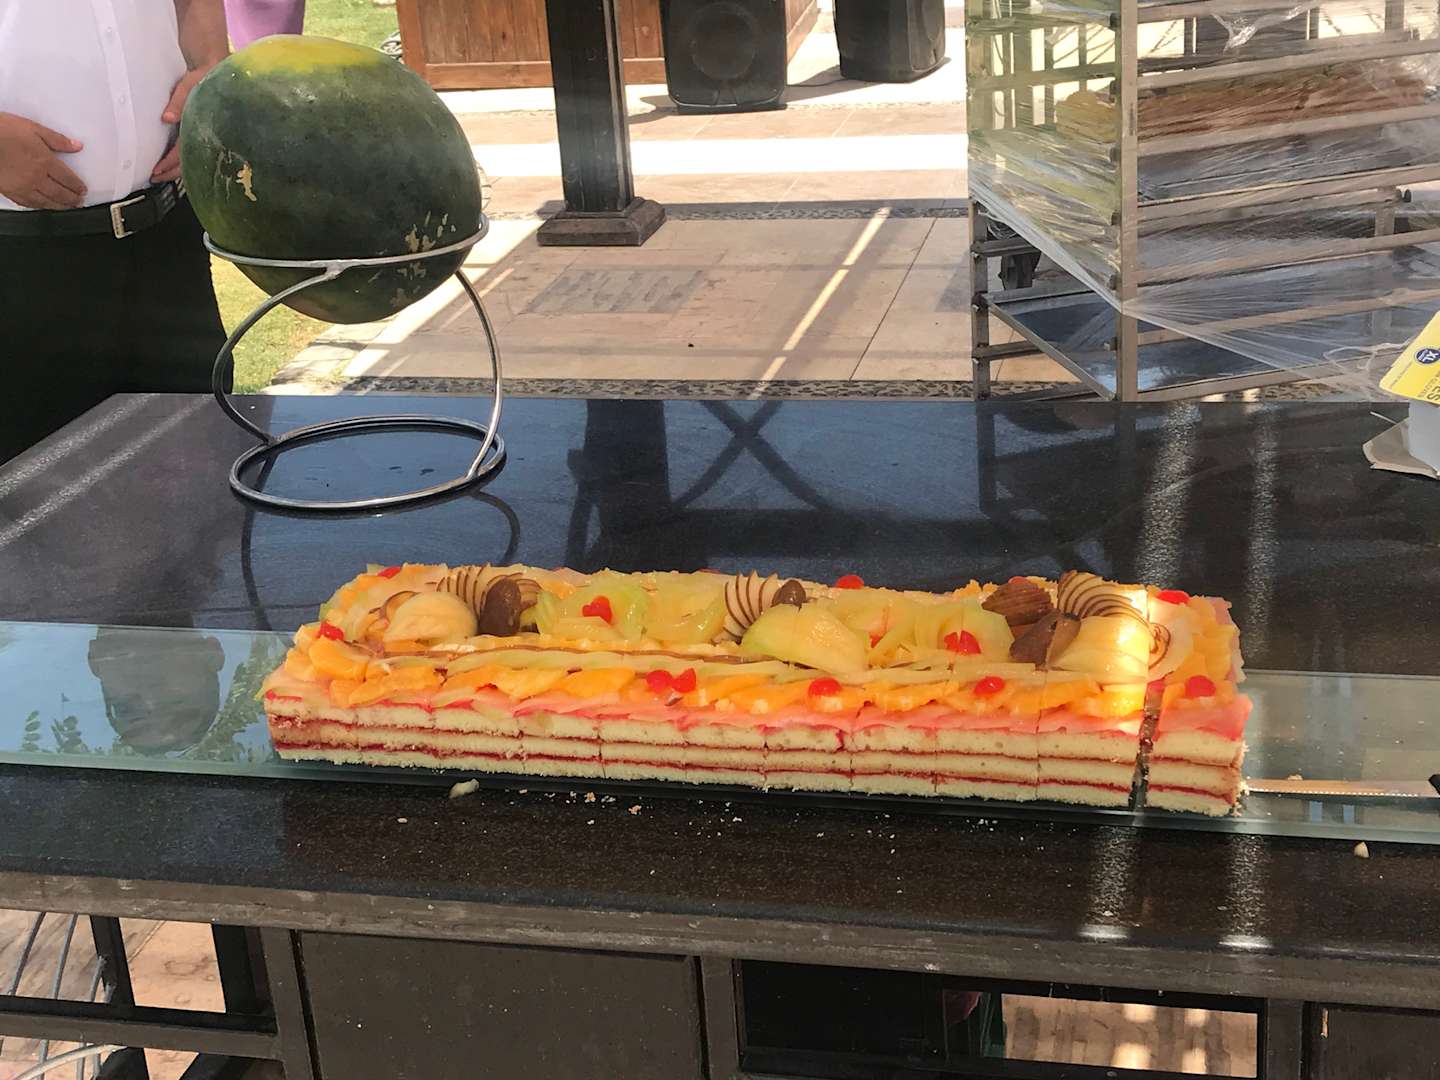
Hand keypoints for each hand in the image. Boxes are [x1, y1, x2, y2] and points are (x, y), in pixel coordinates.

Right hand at [0, 112, 85, 208]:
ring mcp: (23, 187)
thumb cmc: (2, 131)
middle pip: (60, 193)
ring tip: (67, 207)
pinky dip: (40, 206)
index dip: (78, 186)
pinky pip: (28, 203)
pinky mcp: (10, 191)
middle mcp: (37, 177)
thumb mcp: (33, 128)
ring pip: (46, 201)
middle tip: (79, 202)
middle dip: (72, 199)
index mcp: (45, 161)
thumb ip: (57, 139)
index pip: (68, 179)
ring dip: (59, 206)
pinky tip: (43, 206)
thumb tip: (77, 146)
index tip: (83, 190)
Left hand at [151, 62, 217, 182]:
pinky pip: (190, 147)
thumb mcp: (191, 85)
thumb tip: (167, 119)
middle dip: (171, 172)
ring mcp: (202, 132)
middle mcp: (203, 132)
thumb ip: (180, 101)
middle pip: (188, 161)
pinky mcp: (199, 127)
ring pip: (191, 157)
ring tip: (163, 173)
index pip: (183, 152)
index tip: (155, 172)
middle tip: (155, 178)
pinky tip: (174, 160)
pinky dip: (181, 156)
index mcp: (201, 125)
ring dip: (176, 167)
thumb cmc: (206, 74)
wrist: (216, 66)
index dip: (169, 164)